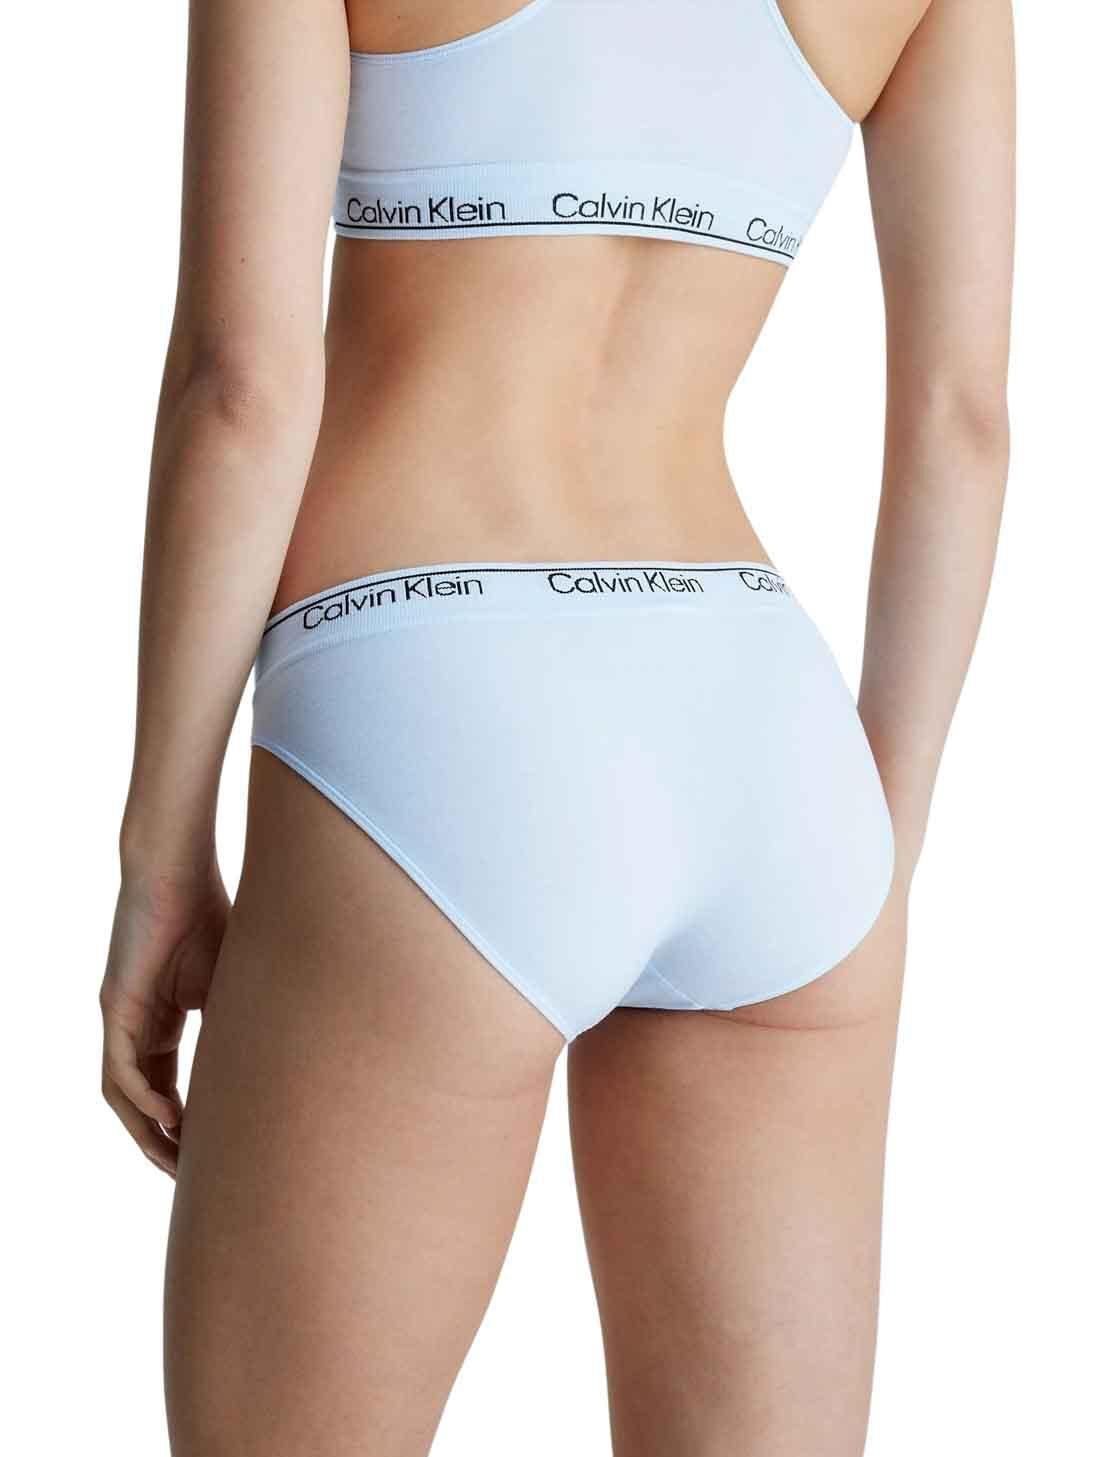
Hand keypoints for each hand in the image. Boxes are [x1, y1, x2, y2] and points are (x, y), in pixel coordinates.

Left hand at [100, 861, 229, 1176]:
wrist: (179, 869)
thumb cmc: (211, 913)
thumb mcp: (233, 982)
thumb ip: (242, 1021)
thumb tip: (282, 1059)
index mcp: (162, 1021)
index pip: (167, 1087)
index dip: (187, 1125)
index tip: (212, 1154)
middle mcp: (135, 1025)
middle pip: (142, 1102)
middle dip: (164, 1144)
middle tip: (192, 1177)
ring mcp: (121, 1018)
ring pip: (123, 1096)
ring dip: (147, 1133)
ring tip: (176, 1162)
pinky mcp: (114, 1006)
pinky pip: (119, 1070)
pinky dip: (142, 1099)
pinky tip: (170, 1118)